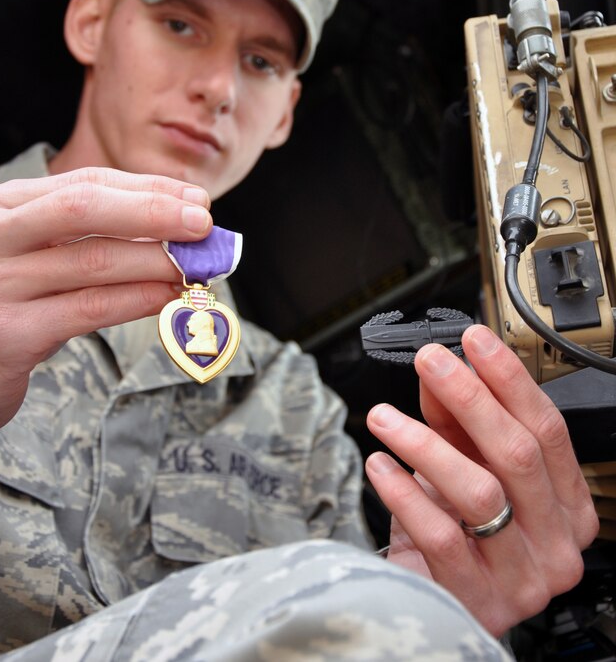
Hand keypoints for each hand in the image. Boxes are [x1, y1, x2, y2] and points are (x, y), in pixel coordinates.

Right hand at [0, 167, 211, 439]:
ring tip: (196, 266)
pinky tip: (168, 296)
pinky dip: (139, 299)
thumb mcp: (29, 253)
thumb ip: (85, 234)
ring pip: (96, 261)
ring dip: (158, 260)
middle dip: (154, 212)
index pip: (84, 183)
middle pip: (85, 208)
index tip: (195, 199)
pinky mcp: (8, 334)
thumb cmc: (3, 303)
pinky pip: (91, 308)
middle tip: (204, 223)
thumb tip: (173, 222)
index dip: (147, 189)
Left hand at [365, 324, 598, 636]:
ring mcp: (523, 578)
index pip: (548, 430)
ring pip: (479, 492)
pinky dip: (404, 495)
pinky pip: (440, 536)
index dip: (510, 380)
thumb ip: (456, 423)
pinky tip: (380, 466)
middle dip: (470, 397)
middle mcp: (556, 543)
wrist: (433, 605)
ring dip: (425, 443)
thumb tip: (440, 371)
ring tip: (383, 416)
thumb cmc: (456, 536)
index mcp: (568, 506)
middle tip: (429, 362)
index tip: (474, 342)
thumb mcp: (462, 470)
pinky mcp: (479, 601)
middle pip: (518, 454)